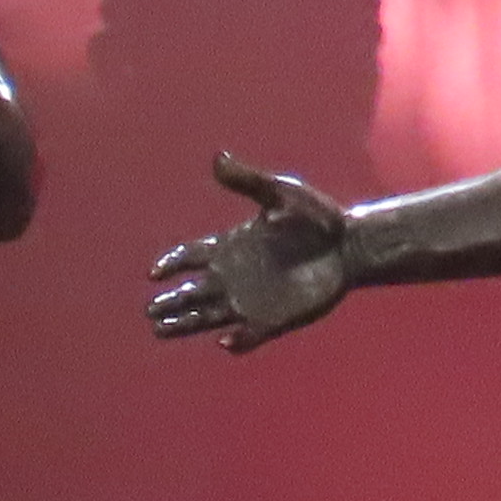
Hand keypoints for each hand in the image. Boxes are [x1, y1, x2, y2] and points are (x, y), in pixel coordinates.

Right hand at [147, 154, 352, 352]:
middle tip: (149, 312)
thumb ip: (248, 180)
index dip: (170, 264)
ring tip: (159, 331)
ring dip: (184, 325)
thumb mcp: (281, 193)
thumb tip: (217, 158)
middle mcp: (234, 276)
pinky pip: (247, 337)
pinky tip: (224, 340)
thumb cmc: (318, 217)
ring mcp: (252, 300)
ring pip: (207, 317)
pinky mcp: (273, 320)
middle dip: (168, 303)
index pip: (190, 257)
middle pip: (190, 292)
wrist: (351, 245)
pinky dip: (235, 342)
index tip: (154, 274)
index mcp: (232, 245)